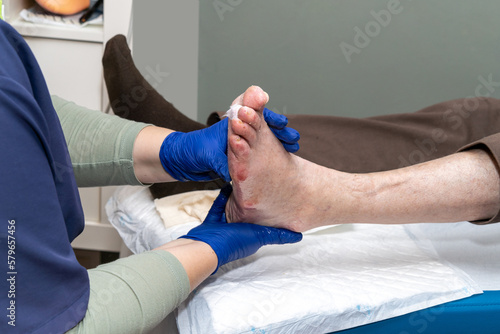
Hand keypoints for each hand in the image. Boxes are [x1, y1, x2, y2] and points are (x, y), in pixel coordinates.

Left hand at [159, 108, 299, 181]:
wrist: (181, 161)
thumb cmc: (192, 151)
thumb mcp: (207, 156)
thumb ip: (222, 162)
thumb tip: (234, 172)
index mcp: (231, 124)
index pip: (255, 116)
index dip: (270, 120)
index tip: (282, 125)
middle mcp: (238, 130)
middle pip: (264, 126)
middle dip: (280, 132)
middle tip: (293, 140)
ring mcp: (241, 142)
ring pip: (264, 140)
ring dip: (278, 143)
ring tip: (292, 149)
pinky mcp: (240, 155)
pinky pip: (259, 152)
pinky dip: (271, 155)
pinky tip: (282, 160)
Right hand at [179, 185, 302, 272]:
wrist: (205, 247)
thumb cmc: (232, 243)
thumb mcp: (260, 236)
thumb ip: (277, 235)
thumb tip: (298, 236)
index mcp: (251, 236)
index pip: (264, 223)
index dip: (271, 213)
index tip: (277, 198)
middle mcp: (239, 231)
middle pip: (248, 215)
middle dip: (254, 203)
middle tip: (260, 184)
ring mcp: (224, 228)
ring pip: (233, 210)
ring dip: (238, 199)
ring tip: (244, 183)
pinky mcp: (211, 223)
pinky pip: (218, 208)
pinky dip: (222, 198)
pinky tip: (227, 186)